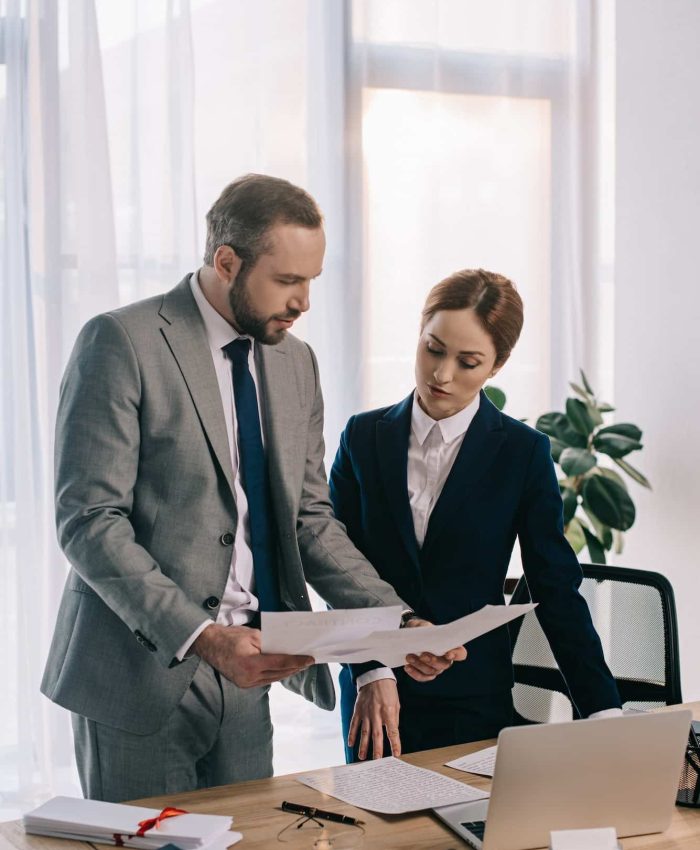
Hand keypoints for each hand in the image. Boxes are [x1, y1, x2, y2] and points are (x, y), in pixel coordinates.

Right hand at [192, 624, 313, 687]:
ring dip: (287, 672)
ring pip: (273, 679)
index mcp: (251, 663)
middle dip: (295, 667)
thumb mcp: (253, 635)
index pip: (281, 664)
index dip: (298, 661)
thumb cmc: (231, 636)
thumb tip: (287, 648)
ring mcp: (246, 683)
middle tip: (308, 661)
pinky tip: (285, 669)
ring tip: (300, 665)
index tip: (310, 659)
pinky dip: (276, 674)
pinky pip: (265, 680)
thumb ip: (270, 643)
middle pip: (279, 674)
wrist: (210, 645)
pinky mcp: (244, 685)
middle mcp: (249, 677)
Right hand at [348, 679, 400, 759]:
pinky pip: (354, 724)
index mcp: (389, 711)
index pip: (392, 732)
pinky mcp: (358, 710)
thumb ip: (394, 719)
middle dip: (377, 750)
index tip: (396, 755)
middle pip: (377, 735)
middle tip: (377, 762)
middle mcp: (376, 714)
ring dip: (363, 746)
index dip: (395, 744)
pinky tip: (351, 744)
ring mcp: (366, 712)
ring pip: (364, 732)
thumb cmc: (388, 689)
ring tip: (362, 757)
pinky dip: (352, 734)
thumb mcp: (396, 703)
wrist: (375, 675)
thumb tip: (393, 732)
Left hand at [402, 617, 467, 682]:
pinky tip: (407, 667)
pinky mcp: (425, 673)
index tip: (448, 653)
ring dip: (420, 665)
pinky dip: (414, 673)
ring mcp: (436, 668)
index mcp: (450, 646)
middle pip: (445, 665)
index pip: (460, 653)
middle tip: (422, 655)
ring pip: (432, 671)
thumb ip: (426, 628)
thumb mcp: (423, 625)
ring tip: (409, 656)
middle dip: (433, 661)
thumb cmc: (421, 629)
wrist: (409, 636)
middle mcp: (445, 660)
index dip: (456, 655)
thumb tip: (426, 633)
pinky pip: (422, 677)